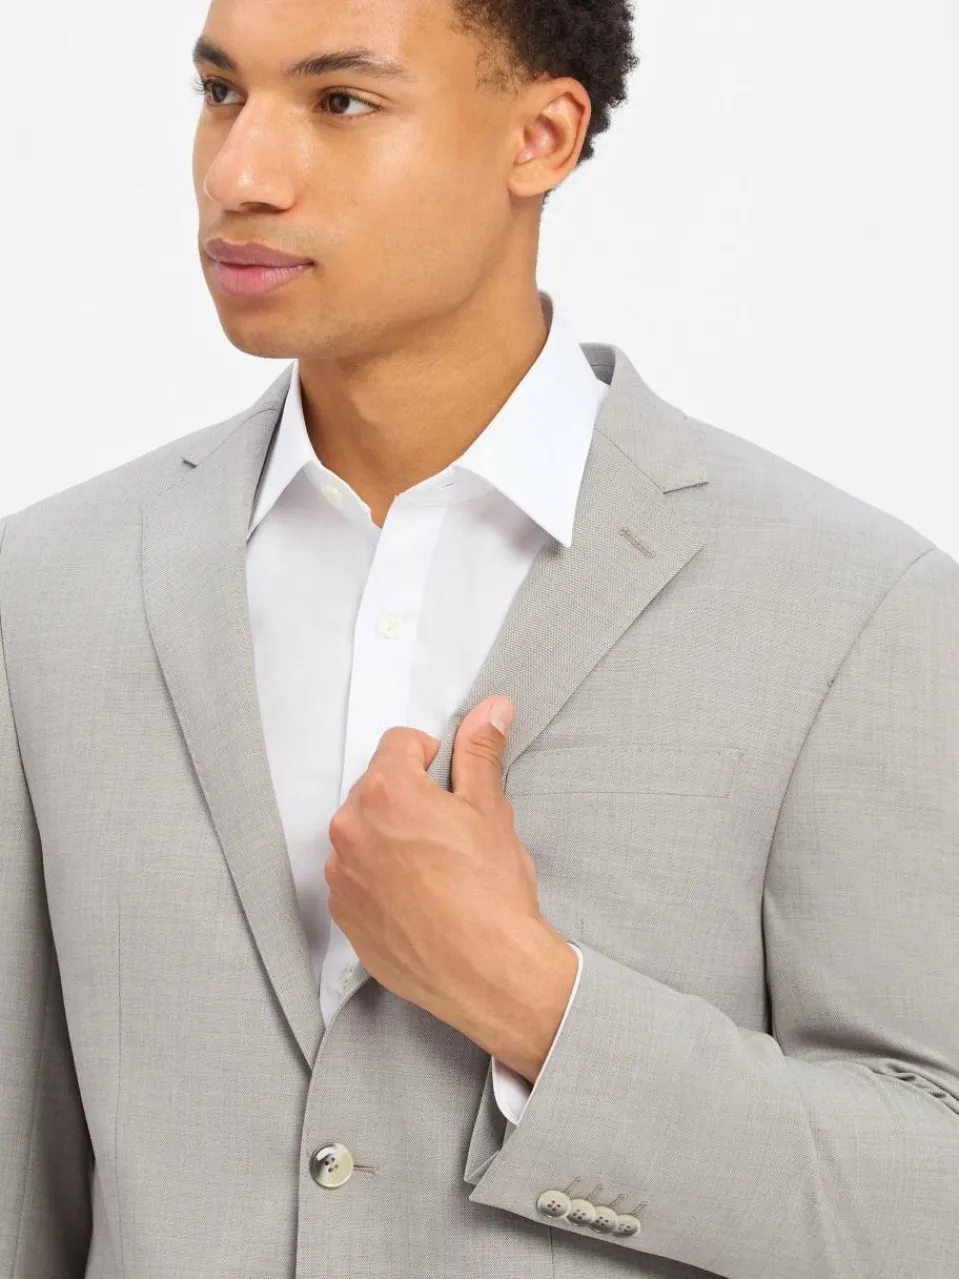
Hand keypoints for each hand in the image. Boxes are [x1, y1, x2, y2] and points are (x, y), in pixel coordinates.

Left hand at [324, 695, 546, 1028]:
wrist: (488, 972)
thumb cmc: (491, 894)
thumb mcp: (491, 810)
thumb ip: (480, 752)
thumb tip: (491, 711)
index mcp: (387, 791)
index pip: (398, 742)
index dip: (431, 757)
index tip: (449, 782)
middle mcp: (351, 828)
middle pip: (376, 786)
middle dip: (409, 797)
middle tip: (448, 829)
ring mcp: (342, 874)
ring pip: (364, 832)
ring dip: (390, 837)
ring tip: (435, 867)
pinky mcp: (343, 913)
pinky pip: (356, 876)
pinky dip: (380, 877)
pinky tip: (419, 896)